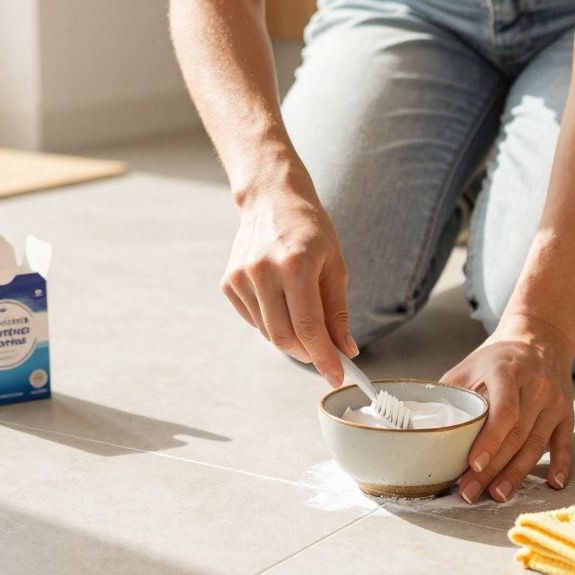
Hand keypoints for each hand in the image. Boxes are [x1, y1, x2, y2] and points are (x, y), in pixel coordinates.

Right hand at [221, 168, 356, 384]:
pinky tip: (282, 301)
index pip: (309, 327)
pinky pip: (254, 320)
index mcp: (295, 265)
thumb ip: (338, 312)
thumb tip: (345, 350)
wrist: (271, 198)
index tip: (336, 376)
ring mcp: (241, 277)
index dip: (324, 357)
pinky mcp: (228, 282)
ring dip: (290, 338)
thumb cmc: (310, 229)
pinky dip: (272, 323)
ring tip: (305, 317)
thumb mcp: (335, 266)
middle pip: (284, 337)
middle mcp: (263, 271)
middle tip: (324, 353)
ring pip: (268, 333)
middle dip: (307, 353)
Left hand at [441, 315, 574, 502]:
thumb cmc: (498, 357)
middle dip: (493, 468)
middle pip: (517, 435)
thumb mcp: (470, 365)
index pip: (504, 410)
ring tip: (498, 495)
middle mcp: (536, 387)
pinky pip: (564, 443)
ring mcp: (554, 402)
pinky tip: (552, 484)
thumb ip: (451, 394)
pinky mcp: (566, 413)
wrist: (540, 338)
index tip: (474, 463)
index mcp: (508, 371)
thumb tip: (424, 426)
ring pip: (536, 444)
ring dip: (517, 474)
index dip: (490, 440)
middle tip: (471, 492)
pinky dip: (560, 465)